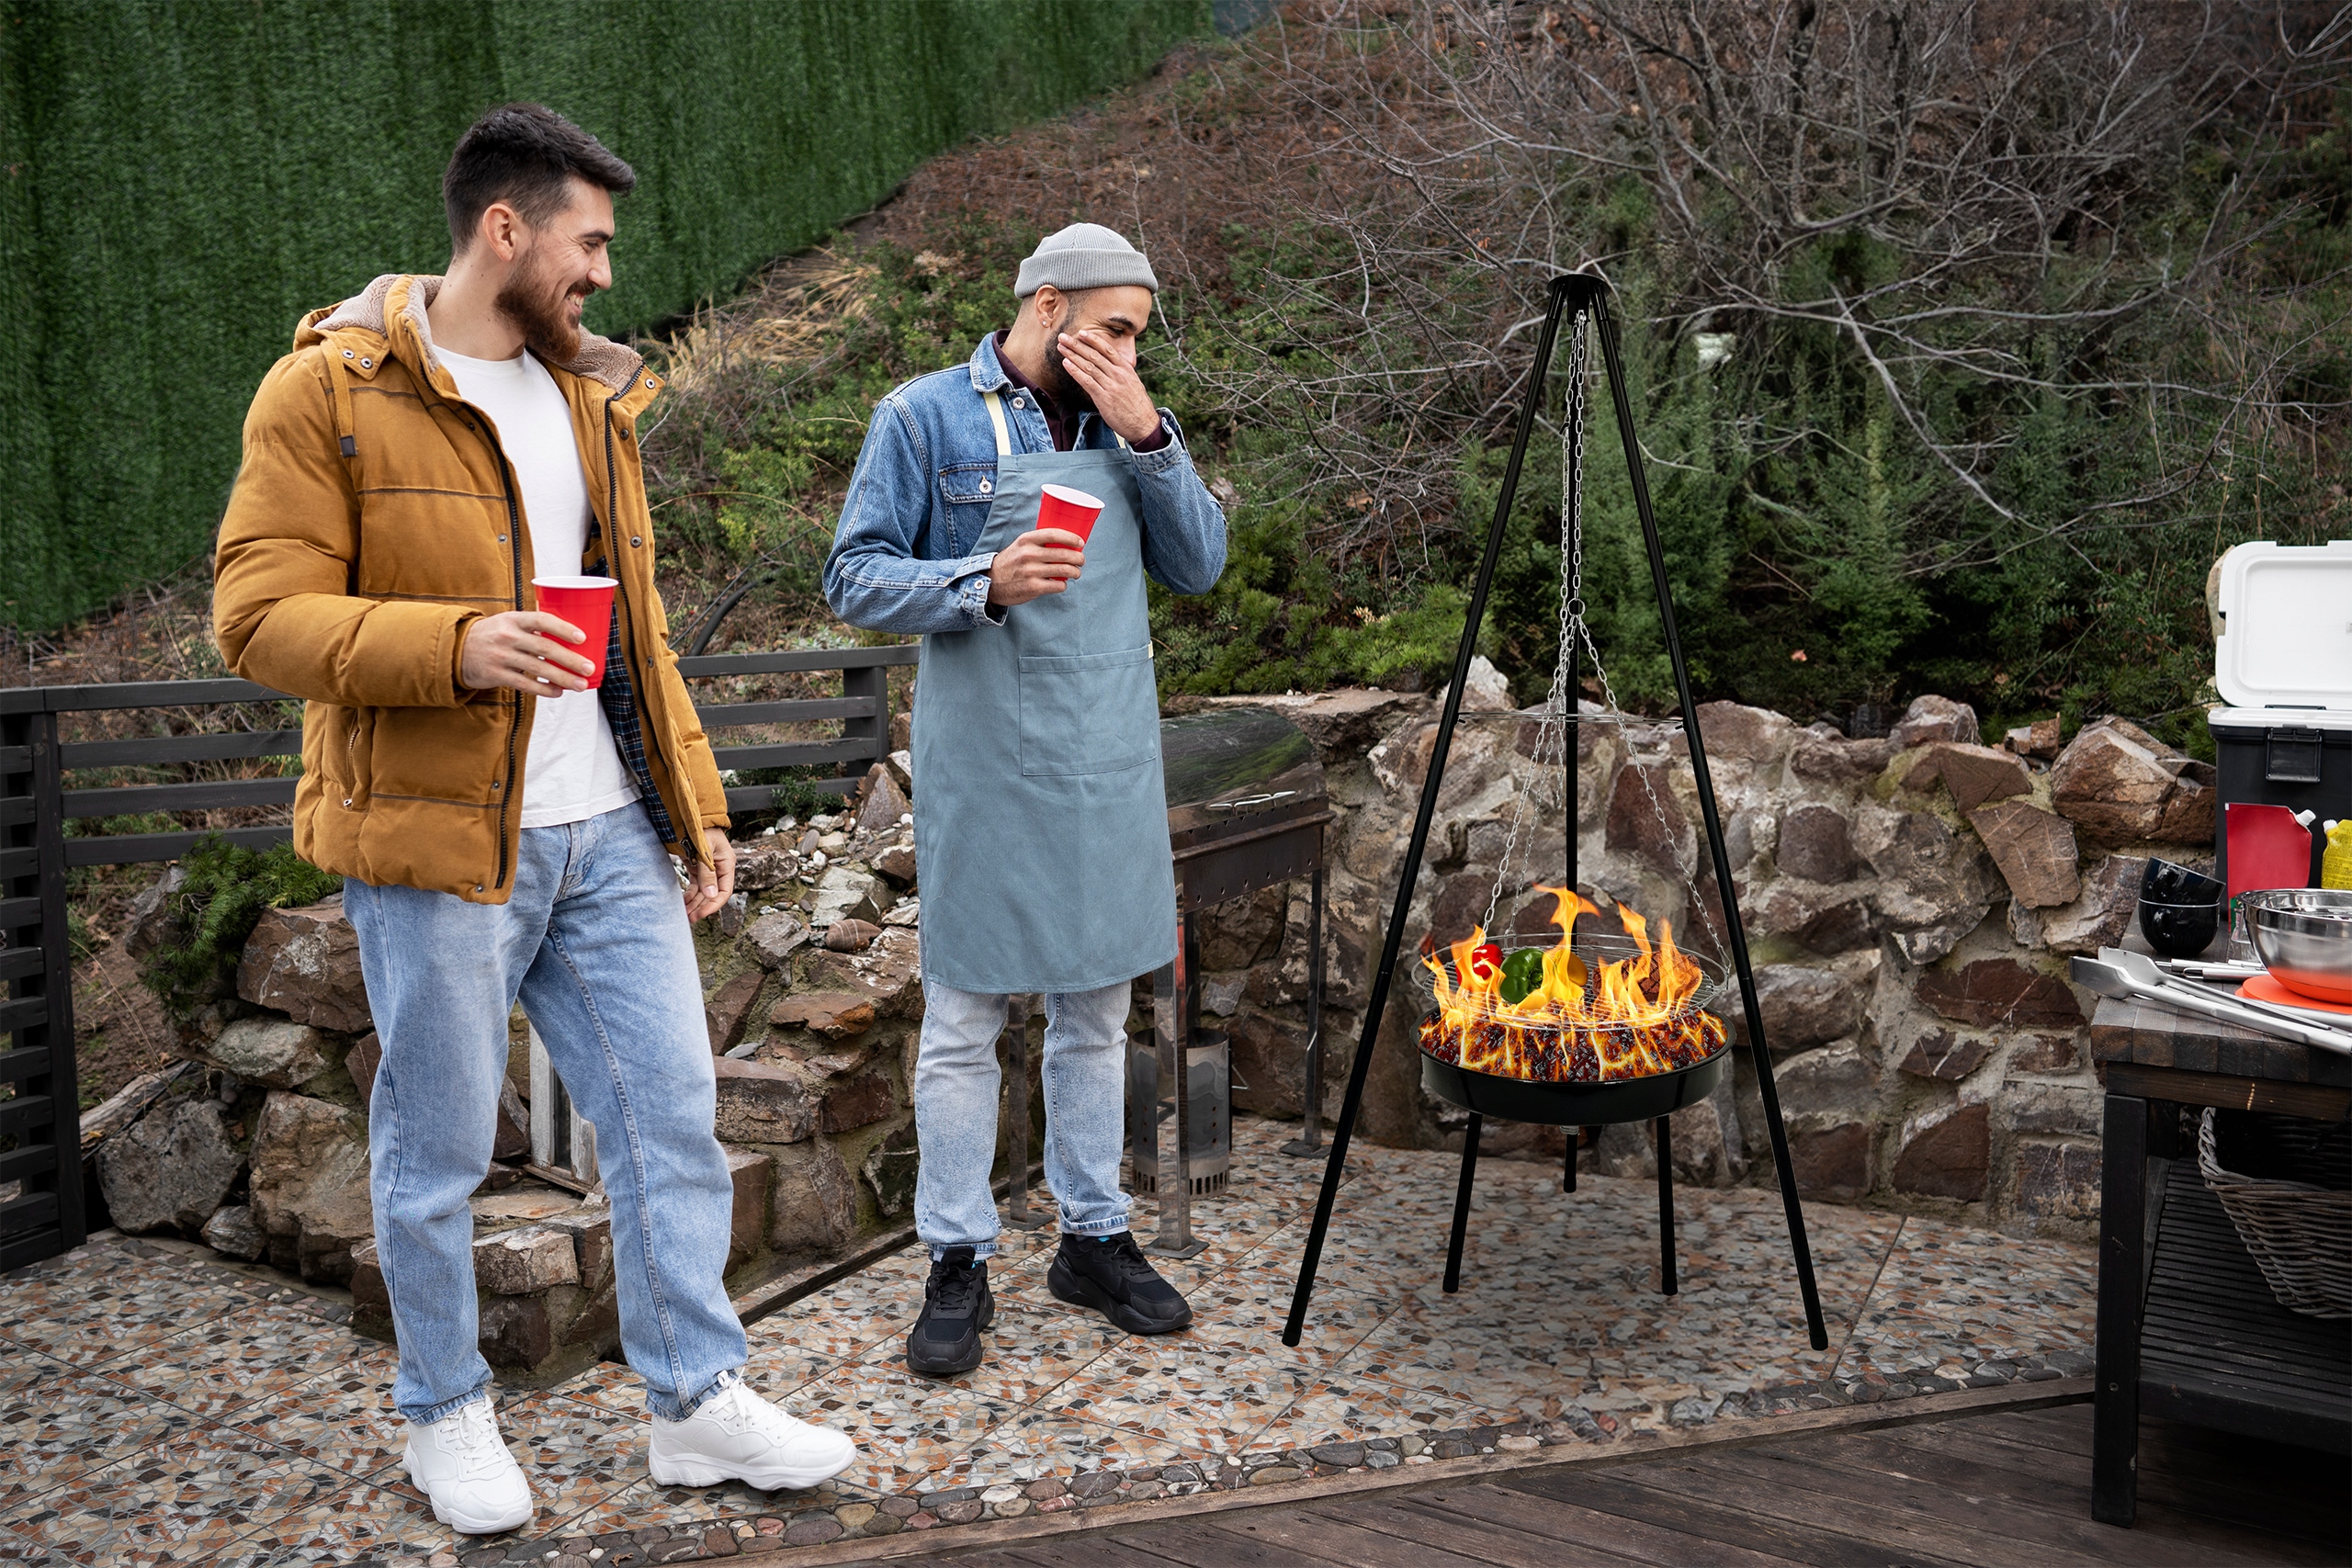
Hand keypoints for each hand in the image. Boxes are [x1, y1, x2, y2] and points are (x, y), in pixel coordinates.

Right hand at [459, 611, 595, 694]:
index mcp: (514, 619)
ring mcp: (501, 656)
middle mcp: (508, 636)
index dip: (563, 629)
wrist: (457, 649)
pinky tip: (558, 692)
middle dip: (570, 659)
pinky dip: (544, 689)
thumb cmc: (493, 634)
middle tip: (590, 668)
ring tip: (581, 685)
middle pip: (545, 648)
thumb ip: (534, 626)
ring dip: (563, 678)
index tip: (582, 638)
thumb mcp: (509, 622)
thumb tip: (571, 634)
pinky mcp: (496, 674)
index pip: (542, 620)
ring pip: (538, 668)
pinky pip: (525, 684)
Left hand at [684, 827, 734, 922]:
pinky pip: (695, 886)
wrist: (691, 816)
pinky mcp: (697, 868)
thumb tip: (711, 895)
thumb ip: (707, 873)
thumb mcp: (705, 851)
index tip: (701, 914)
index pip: (724, 891)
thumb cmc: (701, 829)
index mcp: (726, 865)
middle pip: (712, 895)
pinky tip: (683, 902)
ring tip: (685, 914)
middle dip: (701, 907)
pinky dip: (690, 894)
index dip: (713, 905)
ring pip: (703, 892)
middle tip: (689, 919)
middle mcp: (719, 869)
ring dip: (695, 903)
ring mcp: (708, 869)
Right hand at [986, 528, 1085, 607]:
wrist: (991, 581)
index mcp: (1026, 540)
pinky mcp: (1033, 587)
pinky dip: (1063, 585)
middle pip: (1064, 554)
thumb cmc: (1011, 562)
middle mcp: (1029, 554)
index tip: (1080, 543)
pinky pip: (1058, 585)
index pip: (1054, 534)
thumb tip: (1066, 542)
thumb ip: (1038, 541)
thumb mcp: (1020, 545)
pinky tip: (1061, 583)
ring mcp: (1031, 572)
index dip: (1071, 538)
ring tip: (1076, 573)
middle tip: (1081, 561)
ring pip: (1065, 570)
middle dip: (1079, 558)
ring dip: (1075, 572)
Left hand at [1056, 328, 1161, 444]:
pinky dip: (1075, 371)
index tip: (1081, 333)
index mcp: (1126, 369)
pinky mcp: (1104, 398)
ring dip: (1072, 355)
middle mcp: (1118, 374)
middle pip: (1094, 355)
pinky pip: (1087, 381)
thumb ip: (1122, 373)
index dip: (1093, 340)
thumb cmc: (1138, 405)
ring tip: (1061, 348)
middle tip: (1063, 337)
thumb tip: (1111, 366)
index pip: (1107, 349)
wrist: (1144, 424)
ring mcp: (1111, 386)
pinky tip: (1066, 364)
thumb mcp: (1133, 383)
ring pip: (1088, 366)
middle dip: (1077, 344)